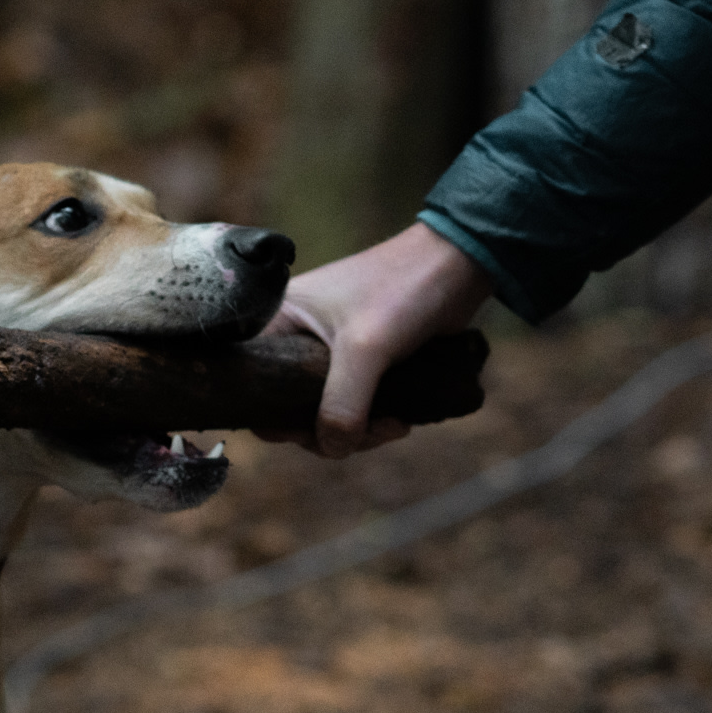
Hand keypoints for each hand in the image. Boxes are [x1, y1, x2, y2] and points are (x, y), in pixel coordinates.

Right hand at [258, 222, 493, 457]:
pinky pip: (353, 404)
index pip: (254, 385)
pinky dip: (372, 419)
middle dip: (330, 430)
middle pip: (291, 407)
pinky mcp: (360, 361)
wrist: (457, 264)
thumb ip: (342, 402)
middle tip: (367, 433)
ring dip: (359, 430)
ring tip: (394, 425)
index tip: (314, 433)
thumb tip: (332, 448)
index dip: (277, 419)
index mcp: (278, 320)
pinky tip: (399, 420)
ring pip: (326, 411)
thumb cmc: (402, 289)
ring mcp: (328, 350)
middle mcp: (295, 336)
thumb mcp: (365, 347)